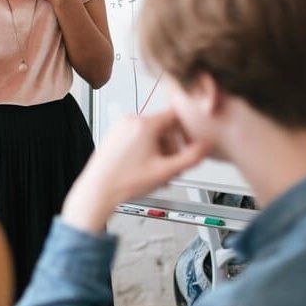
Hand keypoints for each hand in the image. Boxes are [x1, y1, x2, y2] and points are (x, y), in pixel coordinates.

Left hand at [61, 109, 210, 233]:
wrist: (98, 191)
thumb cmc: (125, 182)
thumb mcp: (166, 171)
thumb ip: (192, 157)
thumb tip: (207, 146)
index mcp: (144, 124)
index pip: (177, 115)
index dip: (189, 129)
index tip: (193, 142)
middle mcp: (131, 119)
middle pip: (165, 126)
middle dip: (173, 146)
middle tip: (175, 167)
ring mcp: (121, 126)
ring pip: (152, 133)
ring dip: (161, 150)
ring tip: (159, 172)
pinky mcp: (114, 134)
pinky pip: (138, 136)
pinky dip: (147, 149)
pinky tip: (146, 168)